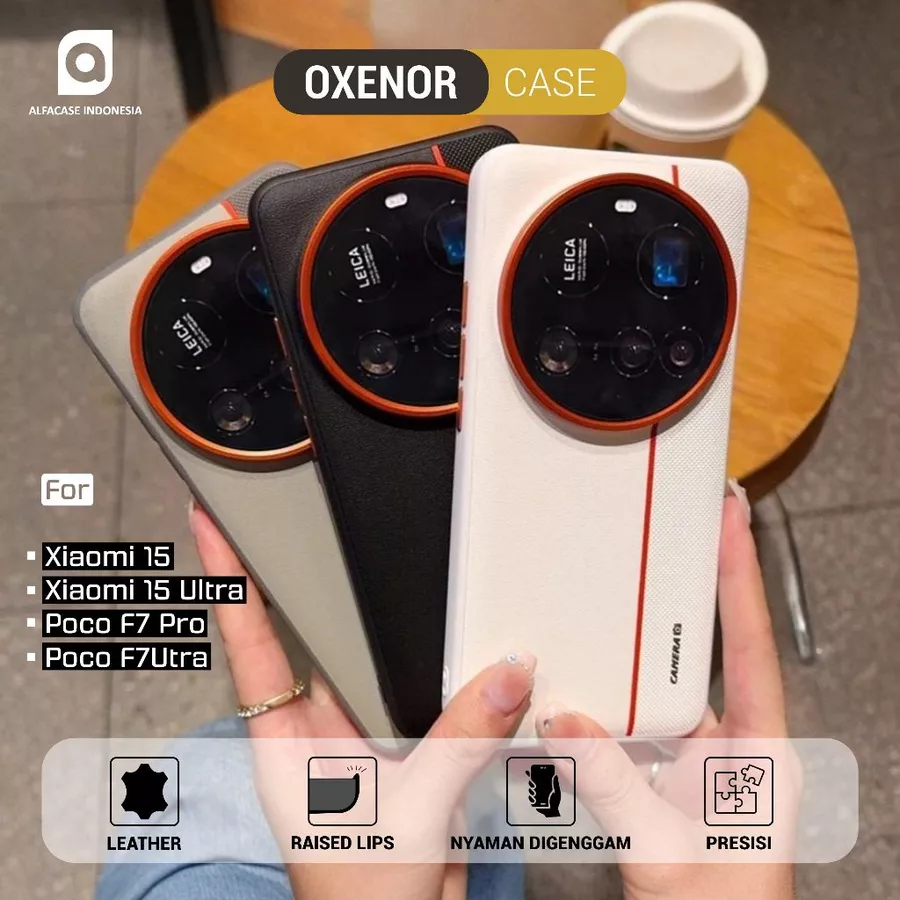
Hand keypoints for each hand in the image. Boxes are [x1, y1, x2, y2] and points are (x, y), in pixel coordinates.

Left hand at [189, 502, 534, 899]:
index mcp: (287, 738)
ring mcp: (364, 733)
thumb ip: (458, 739)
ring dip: (392, 617)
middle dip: (311, 569)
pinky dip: (448, 664)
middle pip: (312, 629)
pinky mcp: (409, 747)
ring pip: (376, 656)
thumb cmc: (364, 899)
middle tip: (300, 499)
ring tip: (393, 547)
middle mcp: (320, 725)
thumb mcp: (408, 815)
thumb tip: (508, 671)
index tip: (211, 521)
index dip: (228, 578)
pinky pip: (428, 690)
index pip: (249, 640)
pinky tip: (465, 631)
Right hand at [536, 493, 794, 899]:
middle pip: (705, 656)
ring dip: (627, 665)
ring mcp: (698, 766)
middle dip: (680, 600)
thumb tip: (566, 724)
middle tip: (664, 540)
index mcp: (761, 759)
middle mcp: (733, 751)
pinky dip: (604, 712)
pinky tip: (577, 699)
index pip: (751, 649)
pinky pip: (632, 729)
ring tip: (604, 613)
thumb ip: (612, 786)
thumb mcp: (663, 853)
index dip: (740, 580)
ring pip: (659, 694)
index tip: (729, 523)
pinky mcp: (666, 782)